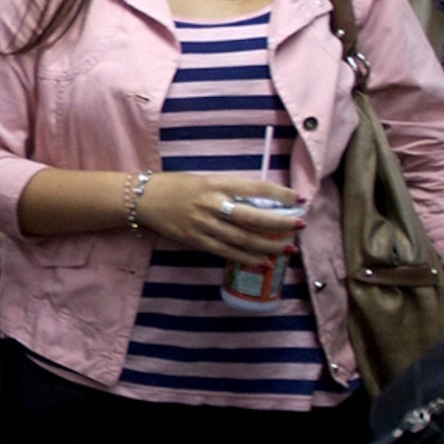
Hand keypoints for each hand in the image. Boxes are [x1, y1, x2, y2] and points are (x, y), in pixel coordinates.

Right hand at [138, 171, 303, 266]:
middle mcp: (212, 204)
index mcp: (216, 184)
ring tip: (288, 249)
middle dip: (279, 223)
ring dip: (268, 245)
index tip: (299, 199)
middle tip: (300, 226)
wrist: (143, 199)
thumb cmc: (176, 185)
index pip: (255, 188)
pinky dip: (247, 259)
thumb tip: (260, 201)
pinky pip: (226, 252)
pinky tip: (263, 263)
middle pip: (252, 217)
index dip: (279, 193)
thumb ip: (229, 190)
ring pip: (242, 239)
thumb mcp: (205, 180)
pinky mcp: (196, 241)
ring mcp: (204, 225)